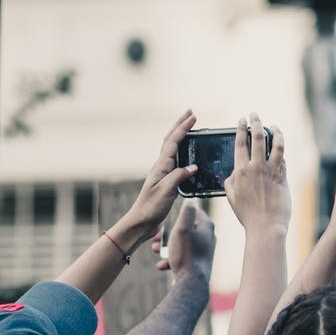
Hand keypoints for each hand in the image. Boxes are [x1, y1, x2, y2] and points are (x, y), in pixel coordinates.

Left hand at [121, 110, 198, 238]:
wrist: (141, 222)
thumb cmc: (151, 207)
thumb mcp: (166, 191)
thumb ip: (179, 176)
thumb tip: (193, 166)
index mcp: (161, 166)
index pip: (173, 141)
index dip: (183, 128)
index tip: (194, 117)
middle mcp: (162, 166)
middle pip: (171, 140)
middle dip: (181, 125)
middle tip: (191, 113)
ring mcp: (164, 172)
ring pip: (173, 148)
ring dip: (182, 135)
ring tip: (191, 127)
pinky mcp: (167, 180)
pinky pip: (177, 159)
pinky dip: (184, 150)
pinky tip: (189, 153)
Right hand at [151, 199, 215, 276]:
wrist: (191, 283)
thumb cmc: (185, 254)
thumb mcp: (182, 229)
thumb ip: (187, 212)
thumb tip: (192, 198)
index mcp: (206, 226)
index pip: (193, 212)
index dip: (178, 213)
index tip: (167, 218)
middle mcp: (208, 238)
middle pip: (185, 230)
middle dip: (167, 234)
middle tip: (155, 238)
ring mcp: (203, 251)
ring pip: (181, 244)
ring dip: (166, 247)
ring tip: (155, 250)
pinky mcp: (197, 263)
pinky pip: (182, 257)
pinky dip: (171, 260)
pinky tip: (161, 265)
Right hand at [225, 113, 290, 232]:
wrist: (266, 226)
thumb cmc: (247, 214)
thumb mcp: (231, 197)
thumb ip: (230, 181)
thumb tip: (233, 173)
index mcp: (240, 171)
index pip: (240, 143)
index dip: (241, 128)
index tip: (242, 119)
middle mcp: (256, 168)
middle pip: (258, 137)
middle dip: (256, 122)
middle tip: (255, 115)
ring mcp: (272, 171)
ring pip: (276, 145)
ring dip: (276, 132)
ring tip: (275, 126)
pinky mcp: (283, 177)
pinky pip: (283, 159)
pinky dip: (281, 151)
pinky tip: (280, 147)